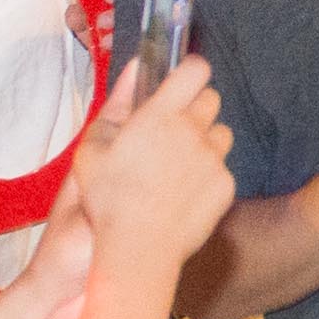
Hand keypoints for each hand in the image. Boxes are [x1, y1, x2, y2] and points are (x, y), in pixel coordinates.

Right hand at [73, 53, 234, 270]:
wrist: (139, 249)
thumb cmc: (108, 201)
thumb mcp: (92, 150)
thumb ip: (114, 106)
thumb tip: (132, 71)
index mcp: (160, 115)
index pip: (195, 70)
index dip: (191, 70)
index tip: (182, 79)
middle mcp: (193, 131)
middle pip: (212, 99)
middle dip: (196, 106)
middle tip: (175, 128)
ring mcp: (213, 158)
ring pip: (222, 134)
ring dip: (206, 140)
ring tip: (181, 163)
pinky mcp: (226, 185)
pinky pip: (223, 169)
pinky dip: (209, 175)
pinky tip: (186, 193)